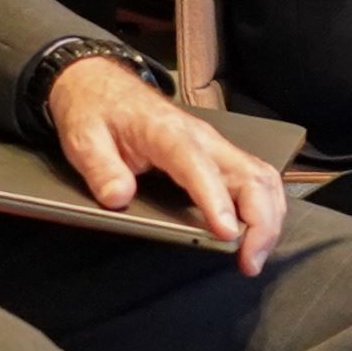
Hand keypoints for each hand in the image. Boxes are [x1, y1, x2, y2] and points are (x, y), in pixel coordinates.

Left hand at [47, 54, 283, 271]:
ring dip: (268, 217)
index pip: (199, 167)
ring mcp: (214, 146)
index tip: (227, 234)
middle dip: (260, 221)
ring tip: (254, 256)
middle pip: (249, 174)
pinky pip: (254, 178)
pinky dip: (265, 208)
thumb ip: (100, 168)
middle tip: (248, 263)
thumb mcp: (83, 138)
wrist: (102, 87)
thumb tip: (118, 196)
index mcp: (167, 133)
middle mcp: (201, 138)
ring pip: (261, 177)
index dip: (217, 200)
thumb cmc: (96, 112)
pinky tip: (257, 234)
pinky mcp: (217, 156)